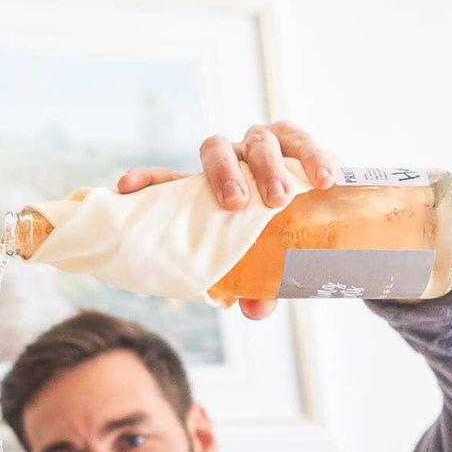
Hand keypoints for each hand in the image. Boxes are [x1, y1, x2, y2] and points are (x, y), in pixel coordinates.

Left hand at [117, 121, 336, 320]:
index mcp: (208, 188)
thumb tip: (254, 309)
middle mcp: (232, 160)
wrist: (325, 217)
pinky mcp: (299, 142)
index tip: (127, 188)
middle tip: (235, 205)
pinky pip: (302, 141)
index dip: (147, 180)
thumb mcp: (263, 268)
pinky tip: (323, 178)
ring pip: (259, 141)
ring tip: (281, 198)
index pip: (169, 179)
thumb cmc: (277, 242)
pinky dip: (312, 158)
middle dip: (223, 174)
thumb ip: (256, 288)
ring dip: (268, 168)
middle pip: (215, 149)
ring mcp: (264, 146)